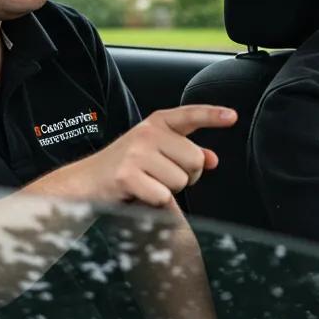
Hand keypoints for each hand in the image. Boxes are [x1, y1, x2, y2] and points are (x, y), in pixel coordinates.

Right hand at [64, 104, 236, 206]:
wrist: (85, 182)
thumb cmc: (124, 168)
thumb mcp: (154, 152)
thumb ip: (183, 153)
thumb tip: (212, 159)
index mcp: (156, 123)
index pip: (190, 115)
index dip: (213, 115)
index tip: (232, 117)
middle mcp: (148, 133)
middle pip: (195, 160)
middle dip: (186, 176)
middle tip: (162, 177)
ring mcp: (137, 153)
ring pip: (181, 181)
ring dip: (169, 191)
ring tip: (148, 184)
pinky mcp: (128, 175)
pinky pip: (163, 196)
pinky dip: (155, 203)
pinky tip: (140, 195)